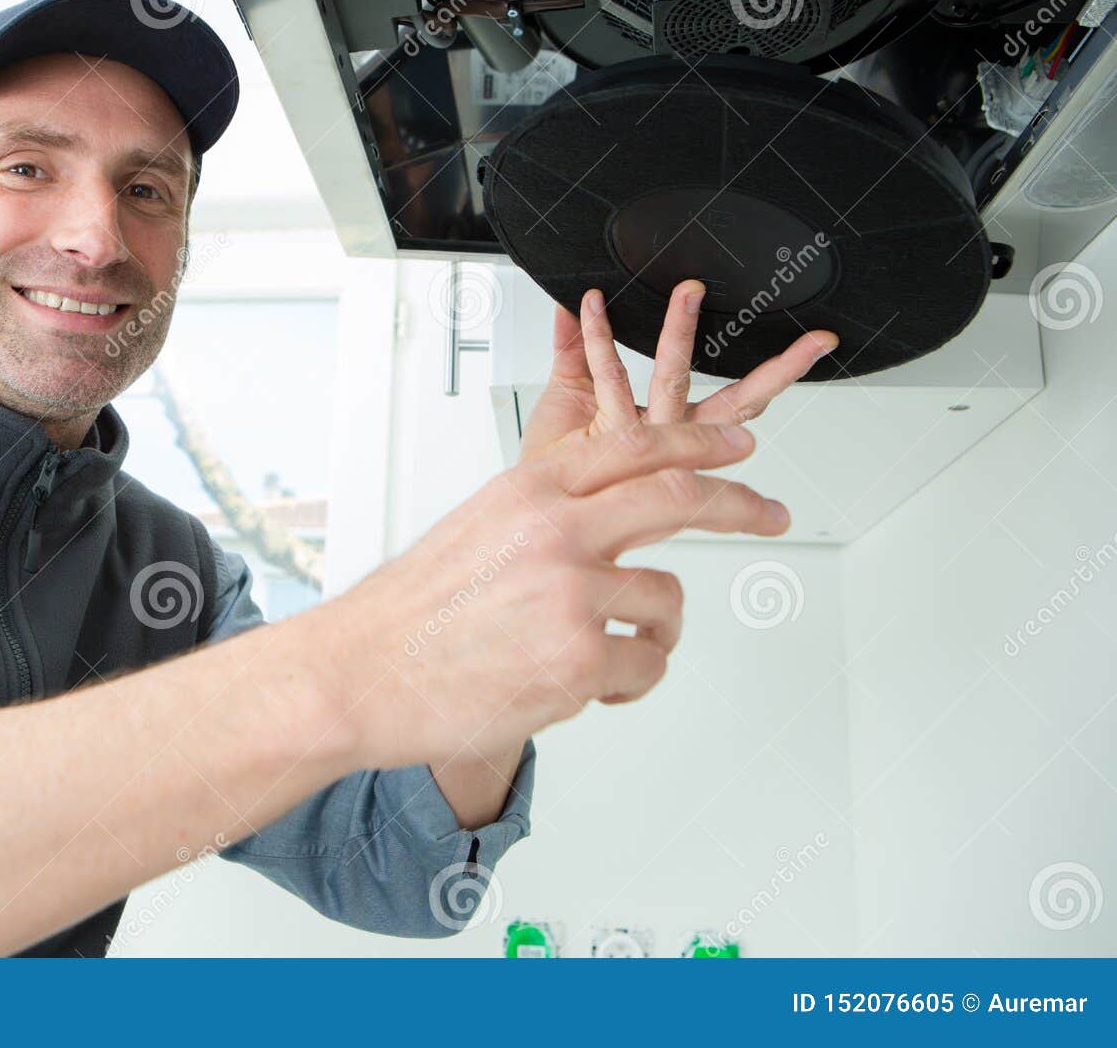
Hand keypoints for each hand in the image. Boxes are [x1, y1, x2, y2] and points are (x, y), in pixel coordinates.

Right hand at [330, 420, 789, 769]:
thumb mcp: (476, 529)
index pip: (637, 446)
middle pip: (679, 497)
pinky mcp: (579, 658)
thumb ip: (547, 516)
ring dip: (652, 632)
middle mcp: (555, 527)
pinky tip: (586, 687)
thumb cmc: (408, 614)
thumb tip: (611, 525)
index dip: (701, 442)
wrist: (358, 674)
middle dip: (740, 504)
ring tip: (608, 654)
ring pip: (665, 601)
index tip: (740, 444)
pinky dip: (628, 683)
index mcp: (528, 488)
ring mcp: (571, 591)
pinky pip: (646, 665)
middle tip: (771, 513)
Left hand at [519, 280, 838, 458]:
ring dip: (680, 331)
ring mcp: (641, 435)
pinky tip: (592, 307)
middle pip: (736, 402)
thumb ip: (575, 347)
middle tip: (808, 341)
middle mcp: (666, 434)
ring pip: (675, 378)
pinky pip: (608, 377)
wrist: (527, 500)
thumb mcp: (568, 391)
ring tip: (691, 293)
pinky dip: (597, 338)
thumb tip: (570, 307)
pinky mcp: (607, 433)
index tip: (812, 344)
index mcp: (673, 430)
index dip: (777, 373)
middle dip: (775, 371)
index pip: (738, 401)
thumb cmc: (552, 458)